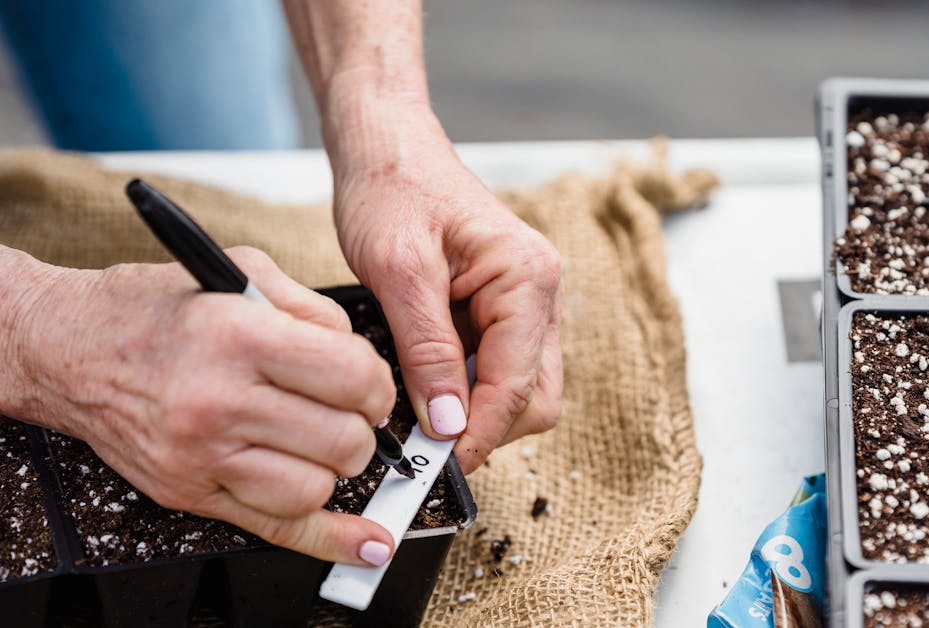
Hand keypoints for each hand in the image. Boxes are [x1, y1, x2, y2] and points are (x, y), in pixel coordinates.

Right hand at [2, 247, 398, 565]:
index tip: (368, 382)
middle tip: (348, 412)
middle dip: (362, 426)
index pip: (351, 377)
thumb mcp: (240, 272)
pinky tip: (366, 542)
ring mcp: (200, 456)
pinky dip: (330, 541)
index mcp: (238, 337)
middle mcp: (218, 401)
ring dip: (335, 469)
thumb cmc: (150, 309)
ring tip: (319, 442)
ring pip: (315, 489)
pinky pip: (275, 528)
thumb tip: (365, 360)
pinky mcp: (188, 492)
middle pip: (341, 439)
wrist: (63, 349)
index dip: (377, 383)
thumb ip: (314, 310)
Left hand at [332, 122, 564, 472]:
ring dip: (475, 411)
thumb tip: (447, 424)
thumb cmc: (392, 188)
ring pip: (521, 390)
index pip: (517, 386)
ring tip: (418, 409)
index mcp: (527, 277)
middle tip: (424, 443)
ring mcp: (528, 303)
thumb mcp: (397, 270)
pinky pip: (499, 368)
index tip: (434, 464)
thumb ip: (427, 351)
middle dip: (484, 428)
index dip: (476, 434)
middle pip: (535, 399)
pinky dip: (466, 388)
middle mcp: (542, 292)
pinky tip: (426, 382)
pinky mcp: (505, 310)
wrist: (387, 146)